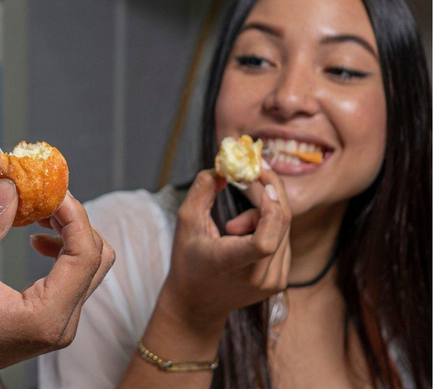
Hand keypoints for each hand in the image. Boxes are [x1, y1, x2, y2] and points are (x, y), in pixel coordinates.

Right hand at [0, 180, 114, 388]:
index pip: (85, 254)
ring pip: (88, 265)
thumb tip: (9, 189)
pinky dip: (61, 248)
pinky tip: (35, 238)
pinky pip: (73, 276)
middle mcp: (62, 324)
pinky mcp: (49, 319)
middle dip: (71, 219)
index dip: (72, 213)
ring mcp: (58, 324)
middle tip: (39, 196)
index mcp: (46, 317)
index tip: (45, 188)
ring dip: (68, 232)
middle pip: (95, 257)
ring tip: (36, 213)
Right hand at [164, 166, 291, 326]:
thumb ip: (203, 190)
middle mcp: (257, 277)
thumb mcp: (186, 222)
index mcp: (230, 264)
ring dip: (264, 214)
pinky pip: (284, 240)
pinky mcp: (281, 280)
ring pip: (284, 228)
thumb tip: (224, 167)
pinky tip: (244, 236)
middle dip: (268, 193)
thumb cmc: (187, 261)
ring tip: (232, 226)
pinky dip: (268, 227)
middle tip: (253, 173)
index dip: (269, 210)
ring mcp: (273, 282)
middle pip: (281, 224)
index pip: (264, 243)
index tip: (259, 183)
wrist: (197, 303)